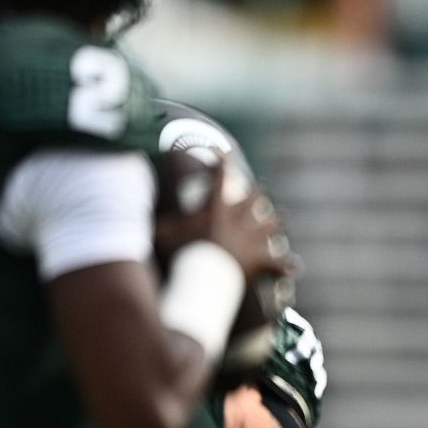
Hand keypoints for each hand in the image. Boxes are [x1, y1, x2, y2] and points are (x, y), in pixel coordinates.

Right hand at [154, 153, 294, 283]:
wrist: (205, 277)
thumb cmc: (181, 254)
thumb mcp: (162, 233)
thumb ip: (156, 221)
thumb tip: (131, 212)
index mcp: (217, 207)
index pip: (221, 175)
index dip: (222, 160)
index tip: (223, 151)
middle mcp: (239, 218)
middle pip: (255, 198)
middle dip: (258, 193)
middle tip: (261, 189)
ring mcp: (253, 239)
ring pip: (271, 225)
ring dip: (276, 221)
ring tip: (282, 217)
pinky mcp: (261, 260)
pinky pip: (278, 263)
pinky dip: (286, 265)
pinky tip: (295, 266)